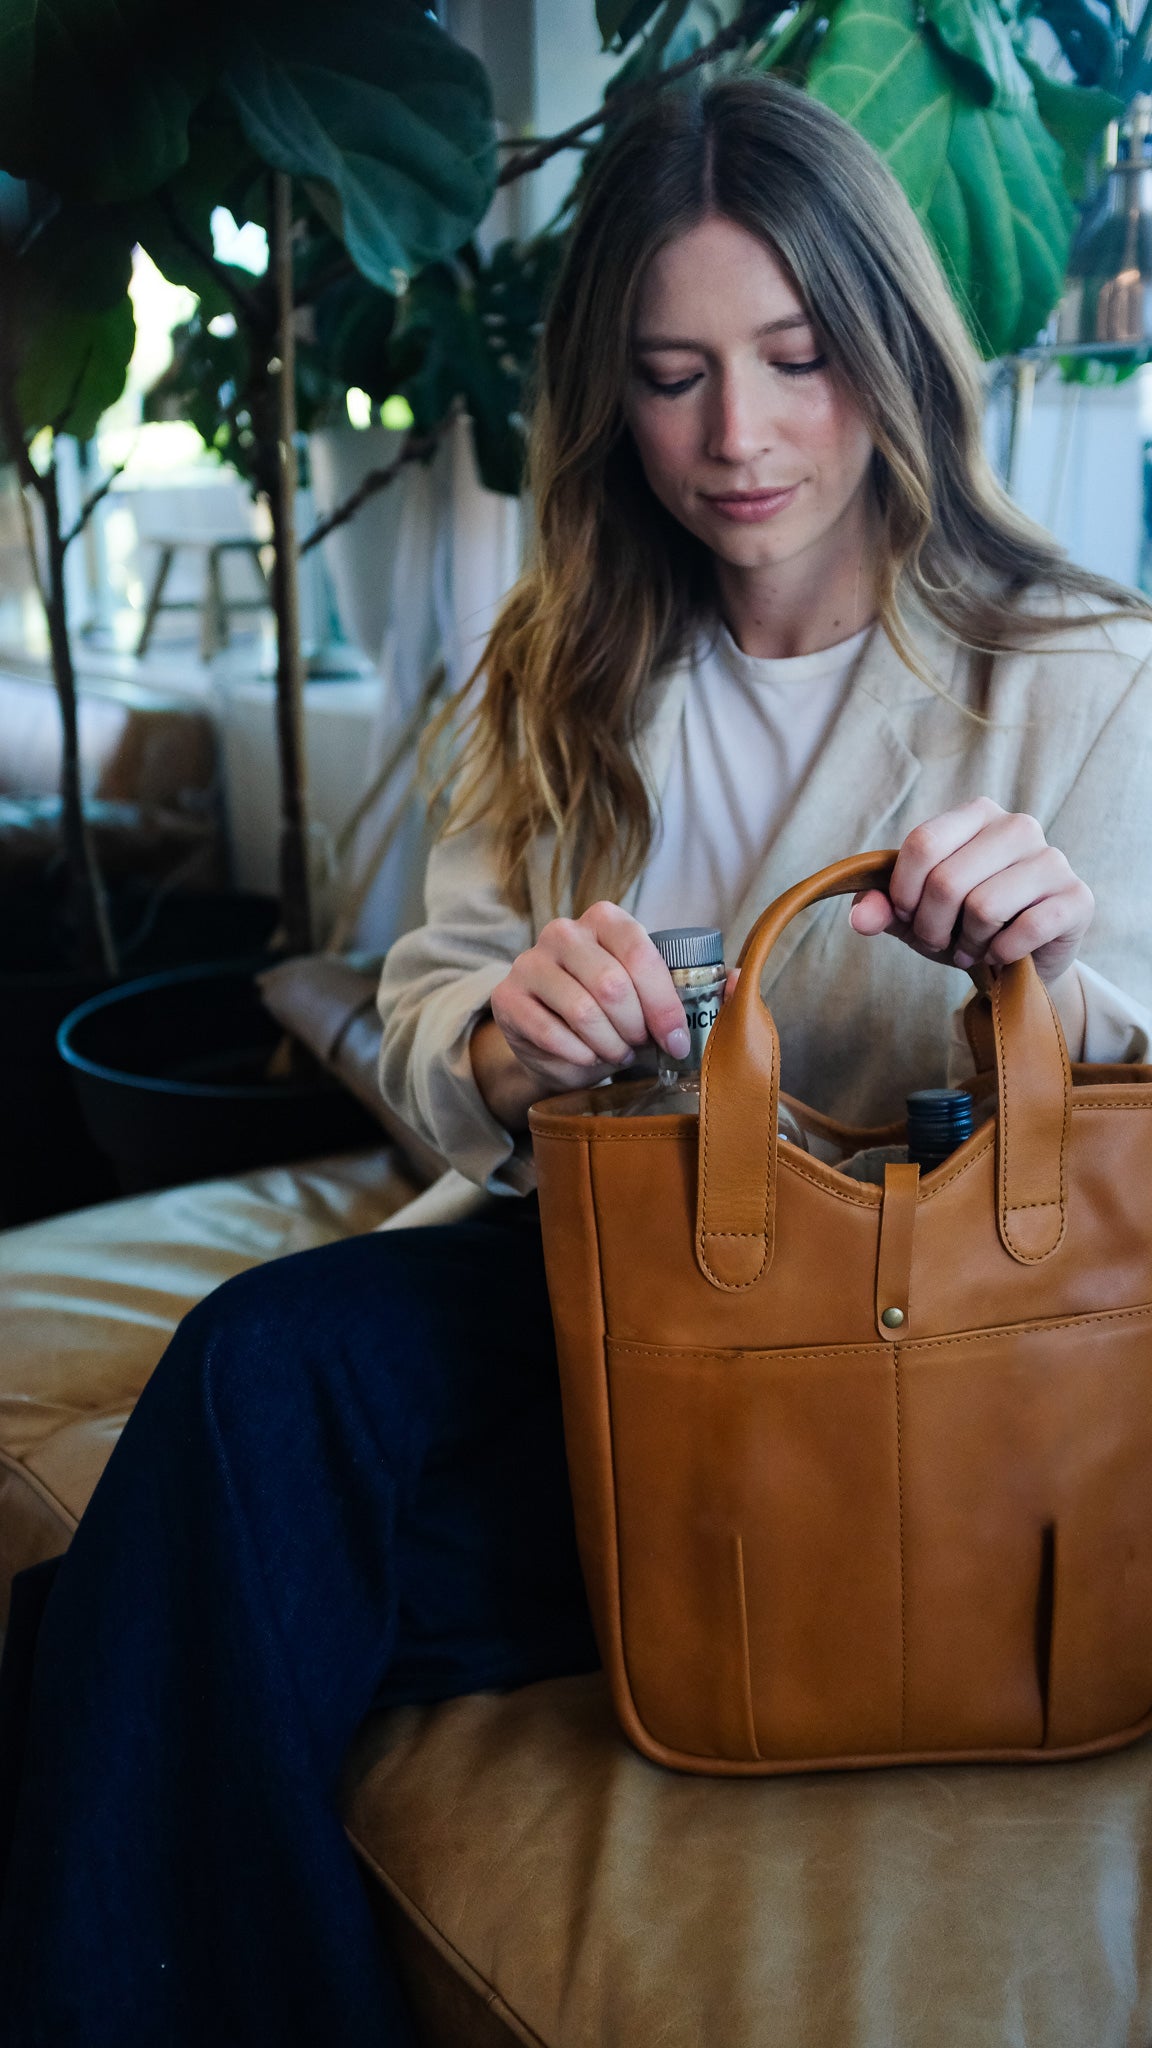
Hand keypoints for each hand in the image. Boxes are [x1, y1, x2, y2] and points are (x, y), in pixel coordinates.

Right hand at [487, 901, 694, 1096]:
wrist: (556, 1040)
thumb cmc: (614, 1013)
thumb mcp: (656, 997)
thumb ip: (700, 988)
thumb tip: (741, 982)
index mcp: (606, 919)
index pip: (640, 954)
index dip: (664, 1005)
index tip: (677, 1043)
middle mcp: (563, 932)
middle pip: (612, 986)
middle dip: (635, 1030)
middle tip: (638, 1047)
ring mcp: (530, 962)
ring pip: (582, 1012)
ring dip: (608, 1046)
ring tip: (614, 1053)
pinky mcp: (508, 998)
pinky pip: (551, 1034)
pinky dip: (578, 1057)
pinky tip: (586, 1058)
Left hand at [848, 798, 1094, 984]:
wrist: (1021, 958)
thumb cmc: (963, 924)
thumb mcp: (915, 915)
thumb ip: (882, 908)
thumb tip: (861, 916)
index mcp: (976, 814)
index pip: (922, 843)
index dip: (902, 891)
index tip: (905, 916)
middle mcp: (1018, 826)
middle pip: (947, 880)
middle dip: (931, 927)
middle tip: (939, 942)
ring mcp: (1052, 859)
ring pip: (983, 906)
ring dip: (967, 943)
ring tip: (972, 948)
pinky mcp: (1077, 898)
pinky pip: (1025, 929)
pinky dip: (1001, 954)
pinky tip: (1001, 954)